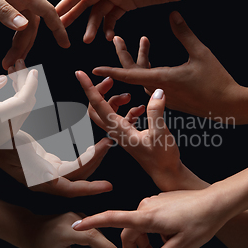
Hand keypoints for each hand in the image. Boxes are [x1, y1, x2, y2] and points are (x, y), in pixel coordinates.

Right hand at [0, 68, 37, 161]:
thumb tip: (3, 78)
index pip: (23, 100)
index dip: (30, 84)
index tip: (31, 70)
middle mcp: (9, 127)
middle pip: (27, 101)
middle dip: (26, 81)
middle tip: (18, 64)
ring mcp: (11, 132)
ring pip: (26, 107)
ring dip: (24, 89)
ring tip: (13, 73)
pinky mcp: (10, 133)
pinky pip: (21, 112)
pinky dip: (21, 98)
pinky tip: (13, 86)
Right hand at [0, 131, 113, 196]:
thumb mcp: (15, 148)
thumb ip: (32, 162)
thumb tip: (52, 180)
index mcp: (39, 180)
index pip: (70, 188)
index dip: (89, 188)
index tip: (108, 186)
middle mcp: (45, 180)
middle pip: (78, 177)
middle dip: (96, 162)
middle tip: (110, 144)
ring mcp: (47, 173)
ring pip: (77, 171)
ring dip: (93, 159)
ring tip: (107, 143)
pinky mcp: (48, 164)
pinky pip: (72, 164)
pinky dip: (84, 157)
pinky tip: (94, 148)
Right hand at [56, 0, 192, 42]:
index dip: (68, 1)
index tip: (56, 12)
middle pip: (86, 1)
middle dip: (74, 14)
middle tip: (61, 28)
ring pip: (99, 12)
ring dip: (92, 26)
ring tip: (87, 40)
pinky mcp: (129, 3)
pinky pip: (114, 17)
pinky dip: (109, 27)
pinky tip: (108, 37)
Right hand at [72, 190, 230, 247]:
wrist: (216, 201)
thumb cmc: (200, 223)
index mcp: (147, 217)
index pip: (112, 219)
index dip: (92, 223)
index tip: (77, 225)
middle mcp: (146, 206)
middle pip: (127, 230)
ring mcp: (153, 202)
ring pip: (139, 225)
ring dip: (144, 242)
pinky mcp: (160, 201)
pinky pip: (148, 218)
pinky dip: (152, 232)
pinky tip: (168, 239)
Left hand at [76, 70, 185, 191]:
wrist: (166, 173)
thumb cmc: (163, 158)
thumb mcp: (160, 133)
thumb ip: (156, 111)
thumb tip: (156, 92)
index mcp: (119, 129)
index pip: (98, 105)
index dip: (89, 88)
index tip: (80, 74)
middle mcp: (116, 131)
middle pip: (96, 108)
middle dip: (100, 91)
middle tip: (111, 81)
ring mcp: (121, 133)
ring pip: (108, 112)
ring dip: (116, 100)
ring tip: (129, 96)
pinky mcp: (129, 134)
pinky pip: (121, 118)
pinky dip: (128, 109)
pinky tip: (140, 108)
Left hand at [93, 12, 245, 120]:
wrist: (230, 107)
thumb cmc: (217, 82)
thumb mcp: (200, 54)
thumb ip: (184, 34)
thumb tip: (172, 14)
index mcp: (161, 81)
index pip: (129, 75)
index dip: (111, 70)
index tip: (93, 68)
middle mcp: (158, 91)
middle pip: (133, 74)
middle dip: (124, 55)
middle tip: (117, 38)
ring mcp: (164, 97)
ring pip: (143, 79)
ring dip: (140, 60)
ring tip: (143, 40)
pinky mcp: (171, 100)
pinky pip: (152, 85)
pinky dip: (149, 70)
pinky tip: (153, 58)